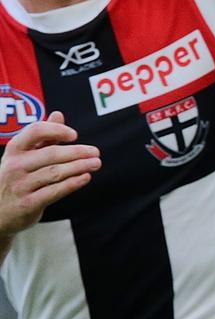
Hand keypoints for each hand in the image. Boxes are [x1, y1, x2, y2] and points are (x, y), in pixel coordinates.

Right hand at [0, 111, 100, 237]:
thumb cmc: (15, 178)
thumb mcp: (23, 156)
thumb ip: (42, 137)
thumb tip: (58, 114)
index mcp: (14, 150)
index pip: (35, 131)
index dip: (57, 130)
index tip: (74, 134)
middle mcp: (15, 166)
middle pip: (51, 154)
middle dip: (77, 152)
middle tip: (95, 152)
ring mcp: (20, 186)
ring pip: (55, 172)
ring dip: (79, 167)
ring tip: (96, 163)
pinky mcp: (28, 204)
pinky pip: (54, 191)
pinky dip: (72, 183)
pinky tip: (85, 177)